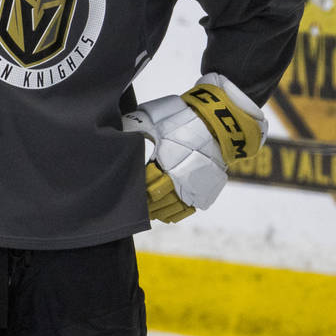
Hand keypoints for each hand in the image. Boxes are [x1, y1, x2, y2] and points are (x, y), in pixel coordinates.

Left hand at [123, 73, 266, 221]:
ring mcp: (194, 187)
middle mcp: (180, 180)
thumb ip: (135, 127)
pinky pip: (186, 210)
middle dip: (144, 204)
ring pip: (170, 209)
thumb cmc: (184, 120)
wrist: (219, 124)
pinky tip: (166, 215)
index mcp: (166, 164)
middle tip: (134, 206)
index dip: (136, 190)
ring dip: (157, 211)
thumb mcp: (156, 120)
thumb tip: (116, 130)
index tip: (129, 192)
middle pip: (156, 202)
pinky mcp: (205, 191)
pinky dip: (175, 214)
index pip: (145, 186)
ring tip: (149, 211)